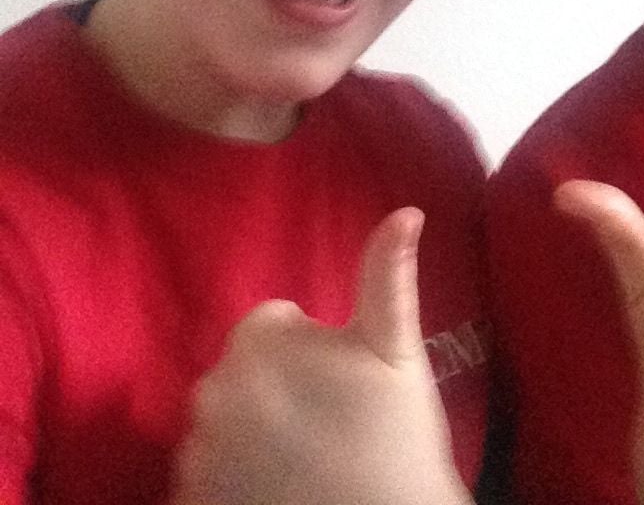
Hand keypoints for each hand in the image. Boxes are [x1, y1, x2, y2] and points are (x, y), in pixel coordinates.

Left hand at [172, 208, 473, 504]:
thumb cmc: (396, 437)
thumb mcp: (396, 348)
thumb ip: (388, 274)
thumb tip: (406, 211)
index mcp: (259, 343)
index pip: (270, 327)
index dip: (308, 353)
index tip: (337, 388)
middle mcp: (213, 392)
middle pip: (241, 375)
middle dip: (275, 391)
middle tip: (325, 426)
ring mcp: (197, 454)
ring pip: (221, 425)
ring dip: (249, 436)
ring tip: (302, 463)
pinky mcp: (192, 501)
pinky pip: (203, 476)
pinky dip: (229, 480)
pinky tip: (275, 490)